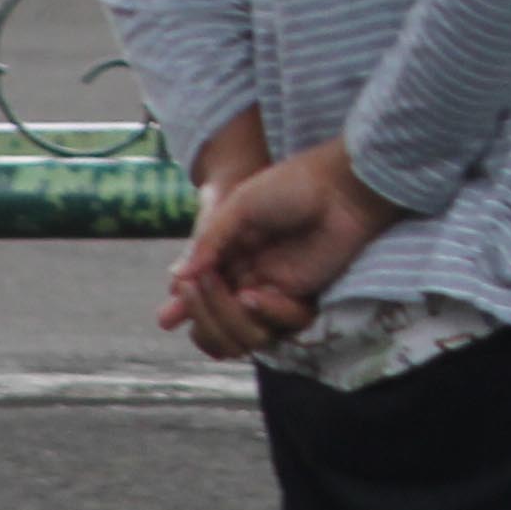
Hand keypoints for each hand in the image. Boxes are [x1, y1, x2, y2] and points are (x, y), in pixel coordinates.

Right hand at [163, 112, 299, 361]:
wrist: (342, 188)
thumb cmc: (292, 186)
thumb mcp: (241, 205)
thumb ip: (210, 239)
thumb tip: (179, 278)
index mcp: (229, 245)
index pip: (198, 285)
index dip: (185, 302)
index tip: (168, 316)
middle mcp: (247, 268)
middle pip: (213, 310)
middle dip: (201, 311)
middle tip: (201, 295)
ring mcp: (271, 282)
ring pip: (239, 324)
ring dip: (227, 317)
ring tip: (238, 293)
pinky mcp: (297, 294)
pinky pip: (272, 321)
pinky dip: (261, 314)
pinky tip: (257, 294)